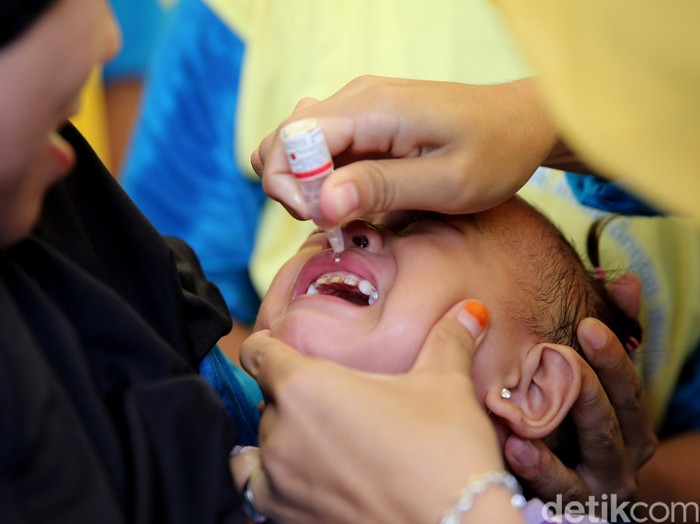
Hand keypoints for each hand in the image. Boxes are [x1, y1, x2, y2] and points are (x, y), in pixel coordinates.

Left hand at [231, 300, 524, 523]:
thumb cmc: (446, 454)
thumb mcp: (447, 384)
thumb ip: (449, 339)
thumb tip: (472, 311)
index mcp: (306, 386)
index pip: (258, 352)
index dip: (269, 344)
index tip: (283, 344)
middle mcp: (282, 432)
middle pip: (266, 397)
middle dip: (293, 392)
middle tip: (332, 395)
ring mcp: (279, 480)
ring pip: (261, 441)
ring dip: (281, 432)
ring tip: (316, 434)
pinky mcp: (286, 517)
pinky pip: (255, 486)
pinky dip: (268, 475)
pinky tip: (295, 472)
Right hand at [252, 76, 561, 225]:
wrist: (522, 123)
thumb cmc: (496, 152)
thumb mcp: (447, 182)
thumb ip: (383, 188)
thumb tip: (323, 202)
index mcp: (373, 108)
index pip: (291, 138)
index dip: (292, 185)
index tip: (326, 220)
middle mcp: (356, 99)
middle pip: (282, 140)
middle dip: (293, 189)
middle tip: (335, 221)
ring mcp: (359, 108)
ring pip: (297, 147)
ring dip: (307, 187)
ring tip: (347, 213)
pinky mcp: (365, 122)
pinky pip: (324, 151)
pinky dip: (326, 181)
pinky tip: (356, 200)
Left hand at [504, 317, 657, 502]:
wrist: (569, 485)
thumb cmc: (574, 420)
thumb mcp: (590, 377)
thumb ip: (605, 335)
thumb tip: (623, 280)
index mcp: (628, 420)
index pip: (628, 386)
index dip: (612, 356)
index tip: (587, 325)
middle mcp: (623, 453)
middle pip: (612, 417)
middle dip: (588, 384)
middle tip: (559, 355)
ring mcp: (600, 484)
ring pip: (592, 453)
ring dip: (564, 427)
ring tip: (534, 405)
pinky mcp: (574, 506)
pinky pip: (559, 490)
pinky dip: (541, 469)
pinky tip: (515, 447)